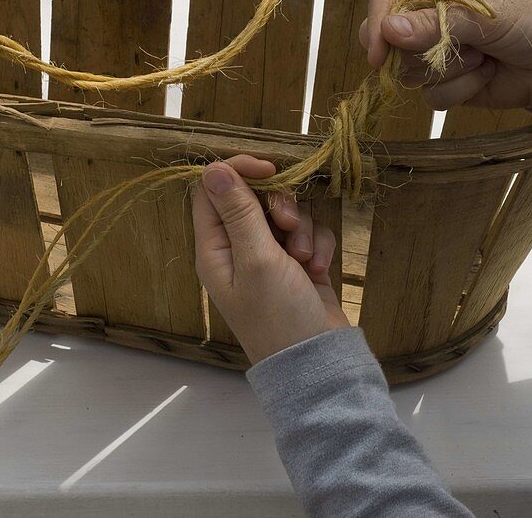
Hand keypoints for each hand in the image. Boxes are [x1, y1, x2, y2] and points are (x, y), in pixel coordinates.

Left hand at [191, 155, 349, 364]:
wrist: (319, 363)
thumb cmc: (279, 316)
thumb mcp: (257, 259)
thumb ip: (238, 211)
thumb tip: (213, 167)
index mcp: (214, 248)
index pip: (212, 190)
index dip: (238, 172)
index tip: (269, 169)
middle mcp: (236, 249)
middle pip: (252, 197)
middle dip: (278, 205)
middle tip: (288, 224)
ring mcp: (268, 257)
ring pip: (284, 213)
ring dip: (301, 229)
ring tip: (304, 259)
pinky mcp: (297, 263)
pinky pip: (307, 232)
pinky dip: (316, 244)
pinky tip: (318, 269)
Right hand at [359, 0, 531, 109]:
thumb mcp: (486, 16)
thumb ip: (436, 22)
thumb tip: (388, 30)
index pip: (387, 1)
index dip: (377, 26)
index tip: (379, 55)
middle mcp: (429, 17)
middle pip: (389, 42)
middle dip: (419, 53)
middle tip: (454, 50)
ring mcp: (435, 52)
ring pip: (409, 73)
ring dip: (449, 70)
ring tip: (483, 57)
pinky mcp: (447, 82)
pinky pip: (431, 95)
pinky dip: (461, 90)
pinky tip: (486, 74)